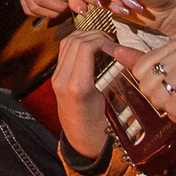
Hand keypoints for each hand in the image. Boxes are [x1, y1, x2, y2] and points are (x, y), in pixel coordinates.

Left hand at [51, 28, 111, 155]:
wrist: (82, 140)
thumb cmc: (103, 125)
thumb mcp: (112, 101)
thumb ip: (112, 74)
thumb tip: (119, 51)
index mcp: (78, 86)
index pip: (84, 48)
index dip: (100, 39)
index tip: (113, 43)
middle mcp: (63, 79)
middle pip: (74, 41)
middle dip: (93, 35)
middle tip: (110, 40)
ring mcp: (56, 77)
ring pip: (66, 43)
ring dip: (84, 36)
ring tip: (101, 41)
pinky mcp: (56, 77)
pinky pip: (64, 52)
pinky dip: (77, 43)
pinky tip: (91, 47)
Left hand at [111, 37, 175, 138]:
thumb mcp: (174, 75)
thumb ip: (142, 63)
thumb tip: (112, 49)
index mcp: (175, 45)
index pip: (138, 70)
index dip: (153, 88)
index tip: (175, 89)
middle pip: (145, 84)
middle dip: (161, 100)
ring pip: (157, 97)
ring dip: (172, 110)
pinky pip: (173, 108)